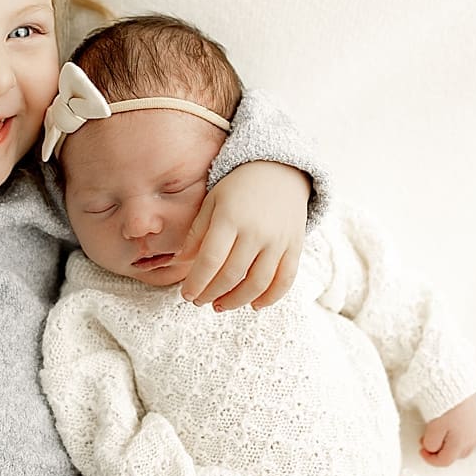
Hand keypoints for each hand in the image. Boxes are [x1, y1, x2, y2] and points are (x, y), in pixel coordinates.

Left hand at [177, 161, 309, 310]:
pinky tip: (254, 305)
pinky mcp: (295, 246)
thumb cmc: (239, 187)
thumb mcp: (212, 201)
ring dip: (236, 301)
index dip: (196, 282)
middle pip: (232, 275)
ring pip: (257, 283)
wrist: (280, 170)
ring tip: (220, 305)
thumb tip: (180, 263)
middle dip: (211, 294)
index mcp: (230, 218)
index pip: (210, 260)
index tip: (186, 294)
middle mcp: (256, 231)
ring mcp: (278, 241)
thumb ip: (197, 232)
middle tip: (199, 301)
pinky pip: (285, 280)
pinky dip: (270, 298)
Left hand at [420, 392, 475, 466]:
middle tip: (427, 441)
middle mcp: (472, 439)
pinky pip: (471, 435)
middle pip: (455, 455)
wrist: (456, 383)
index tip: (421, 450)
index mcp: (461, 443)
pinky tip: (453, 428)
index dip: (430, 459)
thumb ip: (432, 443)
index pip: (445, 461)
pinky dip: (461, 436)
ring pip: (464, 446)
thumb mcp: (433, 427)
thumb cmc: (445, 404)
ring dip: (451, 445)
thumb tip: (431, 448)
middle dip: (440, 452)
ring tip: (439, 434)